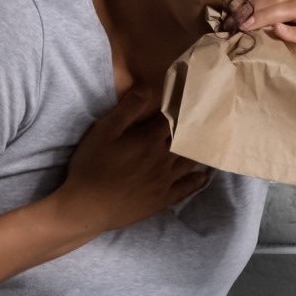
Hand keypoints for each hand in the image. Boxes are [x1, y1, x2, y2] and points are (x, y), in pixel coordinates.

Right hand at [52, 83, 212, 233]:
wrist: (88, 207)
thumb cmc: (91, 166)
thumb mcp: (103, 132)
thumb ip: (127, 110)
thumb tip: (147, 88)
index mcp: (149, 140)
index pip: (171, 119)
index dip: (180, 109)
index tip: (188, 101)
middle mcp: (163, 159)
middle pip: (184, 140)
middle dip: (192, 129)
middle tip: (205, 120)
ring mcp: (165, 181)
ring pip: (189, 161)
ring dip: (197, 151)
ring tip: (207, 143)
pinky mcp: (163, 199)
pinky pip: (186, 188)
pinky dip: (197, 180)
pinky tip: (204, 175)